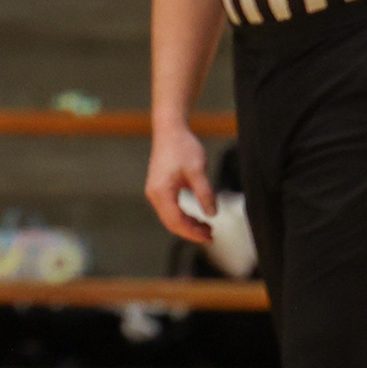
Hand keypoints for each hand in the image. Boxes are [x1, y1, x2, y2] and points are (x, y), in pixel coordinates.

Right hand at [144, 122, 214, 243]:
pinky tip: (197, 216)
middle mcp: (154, 194)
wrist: (170, 130)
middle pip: (171, 223)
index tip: (210, 237)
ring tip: (207, 227)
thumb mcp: (198, 171)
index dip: (193, 232)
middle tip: (211, 236)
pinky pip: (169, 209)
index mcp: (162, 192)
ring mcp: (155, 191)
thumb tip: (212, 214)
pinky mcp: (159, 188)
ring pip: (170, 217)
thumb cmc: (182, 147)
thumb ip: (205, 194)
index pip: (177, 221)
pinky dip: (183, 216)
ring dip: (187, 225)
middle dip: (190, 232)